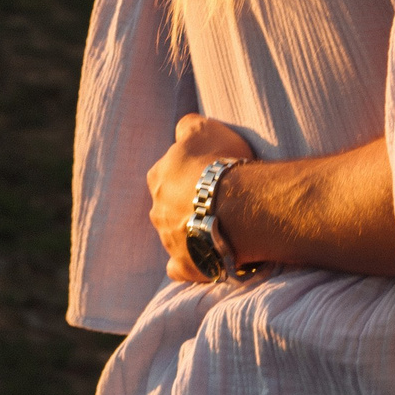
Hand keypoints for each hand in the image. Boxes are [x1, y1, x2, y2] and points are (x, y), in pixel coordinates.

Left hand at [147, 114, 254, 283]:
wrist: (237, 206)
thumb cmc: (220, 163)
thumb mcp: (203, 128)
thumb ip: (188, 127)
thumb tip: (182, 130)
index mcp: (158, 177)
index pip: (167, 172)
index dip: (188, 172)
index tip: (208, 173)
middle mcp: (157, 210)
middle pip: (170, 205)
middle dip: (187, 203)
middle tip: (216, 200)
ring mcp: (169, 240)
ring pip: (176, 234)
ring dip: (192, 230)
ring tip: (221, 226)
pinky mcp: (185, 265)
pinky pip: (180, 267)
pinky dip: (189, 263)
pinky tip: (203, 258)